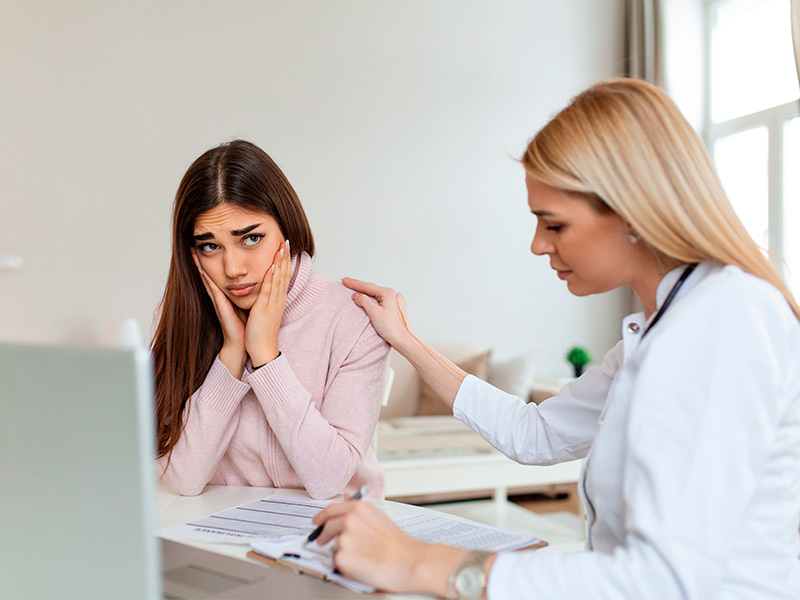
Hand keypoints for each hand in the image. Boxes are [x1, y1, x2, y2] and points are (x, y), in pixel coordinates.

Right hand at [191, 248, 246, 375]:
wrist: (244, 343)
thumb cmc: (246, 324)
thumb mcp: (247, 303)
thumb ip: (246, 292)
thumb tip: (252, 279)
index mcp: (227, 294)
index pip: (219, 274)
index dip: (214, 260)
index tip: (208, 246)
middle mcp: (220, 296)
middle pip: (210, 273)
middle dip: (202, 260)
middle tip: (193, 244)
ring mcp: (219, 301)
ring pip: (209, 279)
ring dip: (200, 266)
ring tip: (193, 252)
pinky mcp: (220, 307)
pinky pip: (213, 290)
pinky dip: (207, 280)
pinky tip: (202, 270)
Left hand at [245, 240, 290, 366]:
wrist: (262, 350)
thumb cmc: (261, 334)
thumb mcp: (266, 313)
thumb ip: (266, 302)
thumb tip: (265, 292)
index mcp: (277, 301)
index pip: (283, 277)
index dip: (285, 262)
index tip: (285, 248)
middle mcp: (278, 300)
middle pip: (284, 275)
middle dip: (285, 257)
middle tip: (286, 241)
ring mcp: (272, 304)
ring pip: (278, 280)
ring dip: (280, 263)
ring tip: (281, 247)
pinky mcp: (264, 309)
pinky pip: (268, 291)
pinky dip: (271, 278)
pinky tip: (272, 267)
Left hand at [312, 500, 426, 592]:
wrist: (408, 562)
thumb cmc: (398, 543)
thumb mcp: (378, 516)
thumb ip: (358, 509)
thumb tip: (346, 498)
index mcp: (358, 508)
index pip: (330, 509)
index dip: (321, 516)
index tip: (317, 522)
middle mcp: (349, 520)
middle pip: (326, 526)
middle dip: (323, 535)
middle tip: (323, 541)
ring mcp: (344, 539)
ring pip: (333, 546)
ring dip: (341, 551)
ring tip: (362, 556)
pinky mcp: (342, 558)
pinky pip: (337, 562)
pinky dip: (345, 565)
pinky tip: (361, 564)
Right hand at [341, 278, 415, 352]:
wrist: (403, 340)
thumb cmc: (391, 328)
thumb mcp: (374, 312)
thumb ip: (363, 301)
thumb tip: (356, 296)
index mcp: (388, 293)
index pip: (367, 286)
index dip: (354, 283)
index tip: (344, 280)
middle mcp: (393, 295)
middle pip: (372, 289)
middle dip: (359, 286)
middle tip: (347, 282)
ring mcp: (395, 301)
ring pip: (377, 294)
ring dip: (365, 292)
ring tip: (355, 288)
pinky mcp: (395, 308)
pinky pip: (381, 300)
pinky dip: (372, 298)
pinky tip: (368, 298)